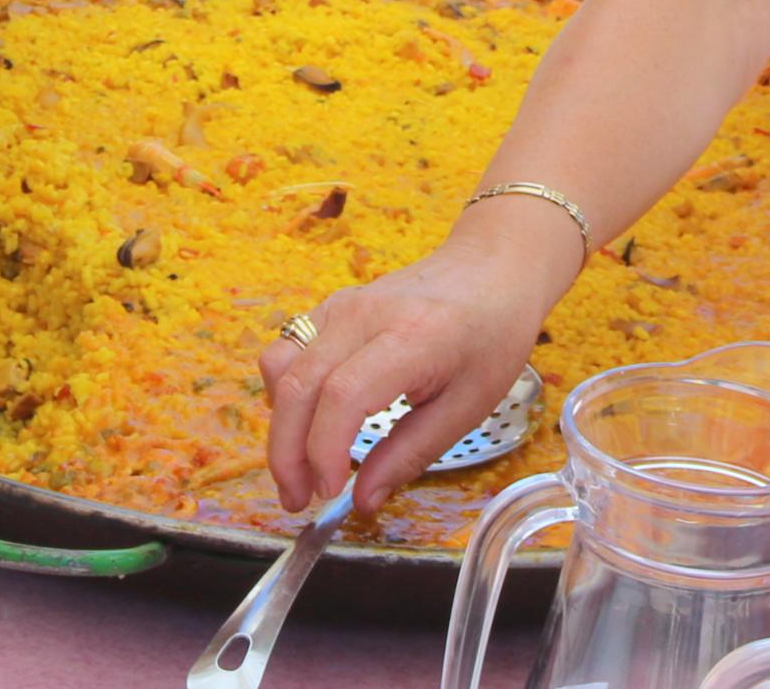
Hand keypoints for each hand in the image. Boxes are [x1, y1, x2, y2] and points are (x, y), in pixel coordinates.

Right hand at [258, 215, 578, 515]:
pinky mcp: (330, 306)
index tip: (330, 491)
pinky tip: (307, 424)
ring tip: (299, 468)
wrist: (490, 269)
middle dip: (286, 453)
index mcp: (409, 338)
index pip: (342, 395)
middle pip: (298, 386)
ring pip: (279, 366)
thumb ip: (410, 454)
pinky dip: (286, 395)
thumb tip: (363, 500)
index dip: (324, 450)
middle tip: (298, 499)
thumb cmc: (490, 336)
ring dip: (279, 425)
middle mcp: (363, 315)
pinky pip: (288, 351)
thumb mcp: (468, 406)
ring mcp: (340, 305)